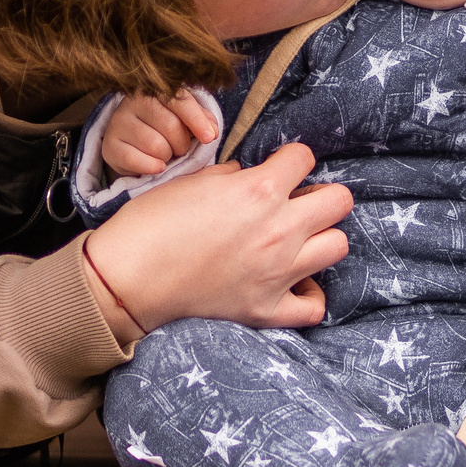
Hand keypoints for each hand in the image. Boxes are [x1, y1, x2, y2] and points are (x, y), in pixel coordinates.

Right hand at [84, 142, 347, 337]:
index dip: (290, 159)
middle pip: (339, 200)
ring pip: (337, 246)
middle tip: (295, 202)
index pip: (304, 157)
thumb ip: (233, 176)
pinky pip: (314, 306)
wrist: (126, 279)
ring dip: (320, 238)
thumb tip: (250, 176)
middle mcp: (279, 230)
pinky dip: (309, 294)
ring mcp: (278, 273)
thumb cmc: (151, 224)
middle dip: (319, 195)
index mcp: (259, 190)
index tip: (278, 169)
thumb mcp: (193, 182)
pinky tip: (295, 282)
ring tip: (297, 240)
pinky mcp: (266, 309)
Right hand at [102, 89, 220, 175]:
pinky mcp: (109, 145)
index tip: (210, 137)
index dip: (197, 120)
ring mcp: (118, 122)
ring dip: (167, 156)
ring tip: (166, 153)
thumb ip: (201, 120)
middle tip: (180, 148)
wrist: (133, 145)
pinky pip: (136, 160)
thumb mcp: (185, 119)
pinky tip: (156, 165)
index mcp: (155, 89)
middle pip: (171, 126)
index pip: (180, 101)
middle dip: (182, 143)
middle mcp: (133, 101)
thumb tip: (212, 131)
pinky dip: (152, 167)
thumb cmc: (164, 128)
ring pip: (155, 145)